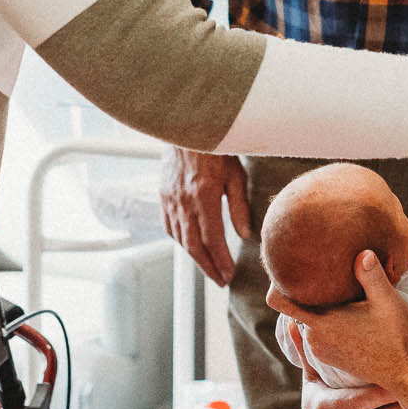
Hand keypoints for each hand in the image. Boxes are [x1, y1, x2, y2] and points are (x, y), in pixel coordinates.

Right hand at [159, 148, 248, 284]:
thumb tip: (244, 235)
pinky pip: (169, 226)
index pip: (212, 239)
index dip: (221, 261)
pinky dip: (180, 241)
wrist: (187, 127)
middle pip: (193, 246)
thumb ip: (240, 207)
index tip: (229, 275)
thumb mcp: (236, 175)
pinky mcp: (163, 195)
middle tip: (220, 281)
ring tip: (209, 268)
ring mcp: (170, 199)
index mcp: (204, 197)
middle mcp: (184, 202)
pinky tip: (190, 247)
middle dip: (208, 267)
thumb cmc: (217, 147)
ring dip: (194, 257)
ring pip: (180, 239)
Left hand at [267, 251, 407, 395]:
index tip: (286, 266)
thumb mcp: (388, 301)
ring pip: (310, 318)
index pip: (279, 301)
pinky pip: (319, 332)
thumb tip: (362, 251)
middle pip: (298, 305)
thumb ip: (371, 275)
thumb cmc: (399, 337)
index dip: (278, 282)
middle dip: (308, 290)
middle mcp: (314, 338)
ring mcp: (321, 351)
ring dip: (322, 305)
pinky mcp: (330, 358)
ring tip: (343, 289)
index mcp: (321, 322)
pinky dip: (328, 320)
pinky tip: (350, 311)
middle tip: (325, 269)